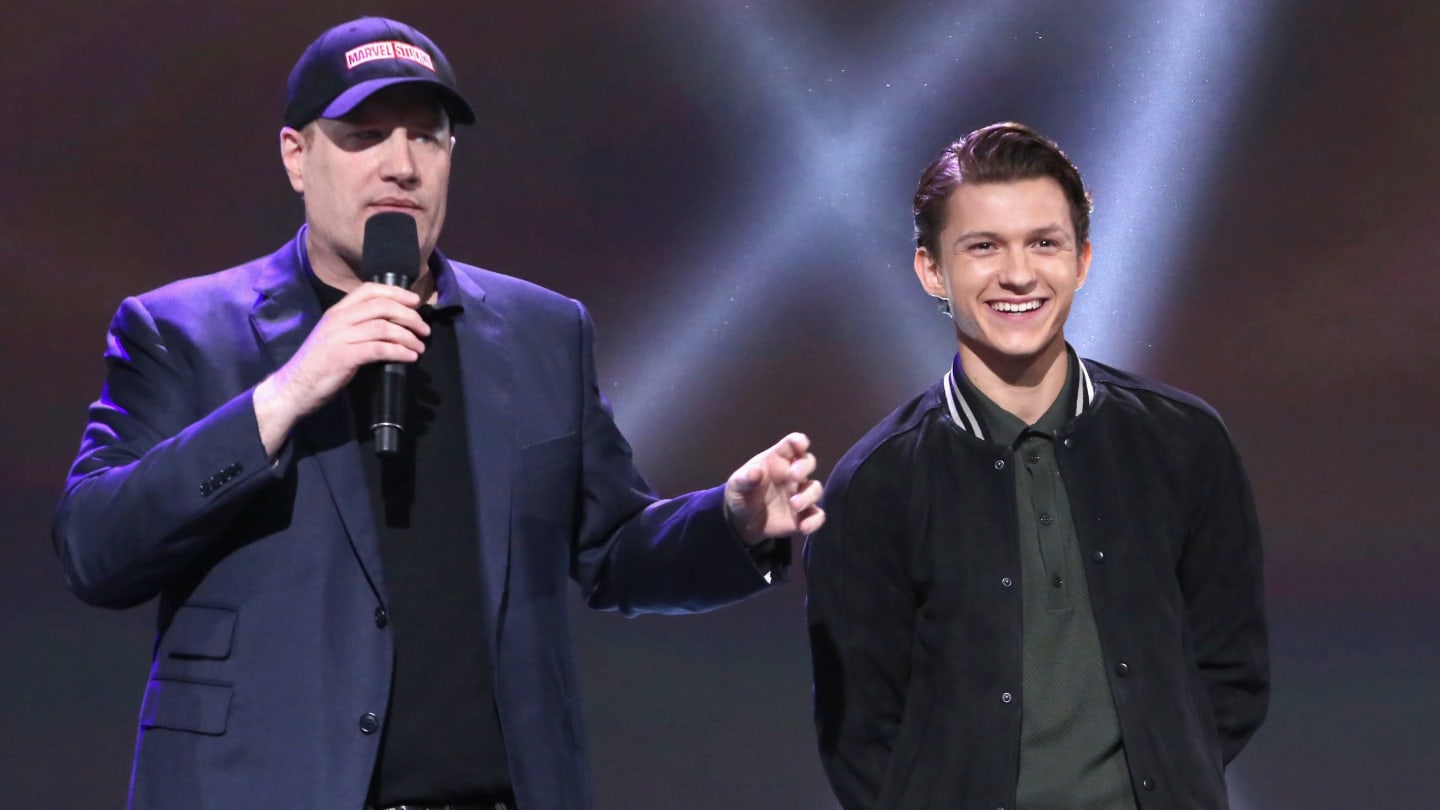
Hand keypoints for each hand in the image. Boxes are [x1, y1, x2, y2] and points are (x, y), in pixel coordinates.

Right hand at [254, 283, 429, 455]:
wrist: (293, 387)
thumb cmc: (318, 364)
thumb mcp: (336, 337)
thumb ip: (357, 326)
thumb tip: (391, 325)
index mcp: (337, 311)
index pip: (369, 290)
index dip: (396, 292)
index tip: (416, 301)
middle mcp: (338, 319)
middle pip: (382, 306)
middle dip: (409, 315)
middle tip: (424, 329)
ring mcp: (339, 337)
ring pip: (383, 327)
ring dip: (408, 336)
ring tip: (420, 346)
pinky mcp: (342, 356)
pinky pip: (378, 348)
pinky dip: (398, 351)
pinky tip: (409, 357)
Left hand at [723, 432, 825, 544]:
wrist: (742, 522)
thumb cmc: (742, 494)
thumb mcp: (736, 485)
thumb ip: (745, 478)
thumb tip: (755, 472)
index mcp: (777, 460)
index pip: (791, 445)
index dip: (798, 441)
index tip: (800, 444)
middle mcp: (792, 474)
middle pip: (808, 462)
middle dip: (804, 467)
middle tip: (794, 477)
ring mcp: (800, 494)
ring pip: (815, 489)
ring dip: (808, 496)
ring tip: (793, 505)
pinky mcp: (804, 515)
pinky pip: (817, 516)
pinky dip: (814, 521)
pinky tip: (803, 527)